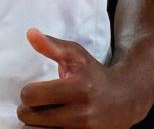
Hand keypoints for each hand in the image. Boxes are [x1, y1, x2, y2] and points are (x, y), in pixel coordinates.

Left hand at [17, 28, 143, 127]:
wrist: (126, 98)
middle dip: (28, 109)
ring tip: (43, 115)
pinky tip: (51, 123)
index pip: (31, 96)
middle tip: (37, 103)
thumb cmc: (95, 73)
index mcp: (78, 88)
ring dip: (36, 124)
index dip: (28, 92)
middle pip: (30, 117)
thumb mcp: (76, 54)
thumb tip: (30, 33)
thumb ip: (51, 45)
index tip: (34, 90)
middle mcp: (81, 113)